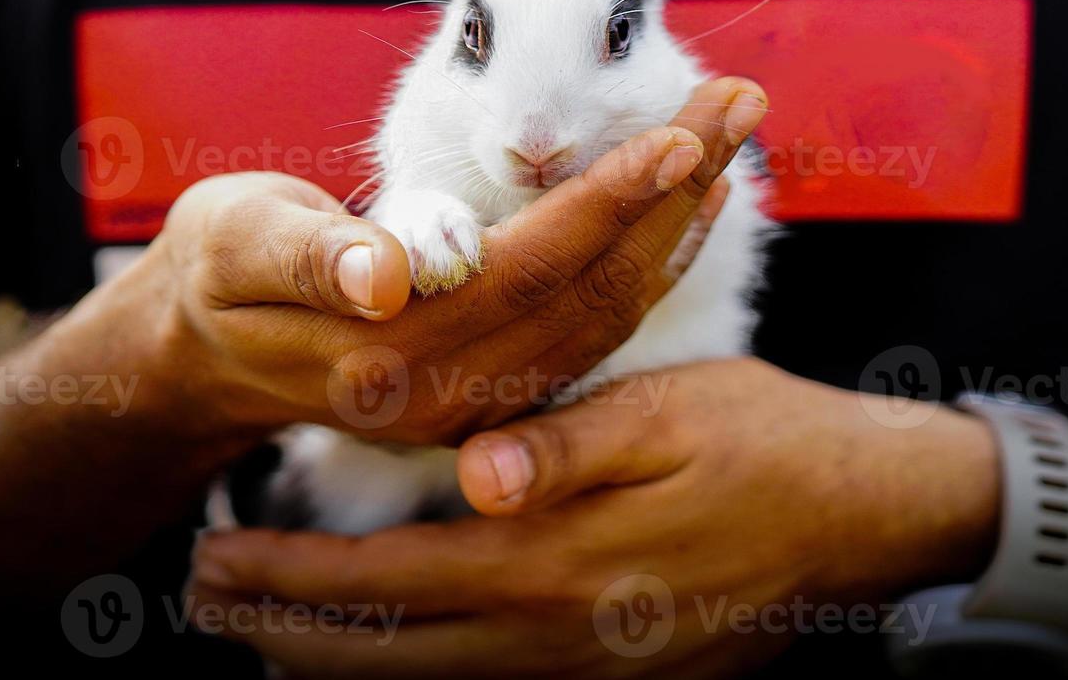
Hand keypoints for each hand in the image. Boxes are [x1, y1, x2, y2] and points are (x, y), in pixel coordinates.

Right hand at [108, 78, 768, 445]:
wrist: (205, 356)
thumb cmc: (219, 272)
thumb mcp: (237, 242)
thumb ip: (312, 257)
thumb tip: (388, 274)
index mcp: (385, 356)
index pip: (533, 267)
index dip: (614, 199)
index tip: (683, 134)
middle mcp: (445, 397)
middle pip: (593, 287)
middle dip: (675, 191)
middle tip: (743, 100)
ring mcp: (476, 411)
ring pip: (607, 314)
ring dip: (677, 226)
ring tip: (731, 139)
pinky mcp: (492, 403)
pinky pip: (591, 333)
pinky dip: (646, 265)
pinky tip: (682, 209)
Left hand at [184, 359, 1000, 677]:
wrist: (867, 518)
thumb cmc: (765, 442)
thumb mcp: (672, 414)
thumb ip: (567, 449)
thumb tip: (474, 478)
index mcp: (556, 559)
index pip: (389, 580)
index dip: (290, 578)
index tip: (211, 562)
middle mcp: (557, 631)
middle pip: (389, 652)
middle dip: (284, 631)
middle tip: (200, 602)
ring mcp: (586, 662)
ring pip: (430, 677)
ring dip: (339, 653)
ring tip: (262, 632)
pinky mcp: (614, 665)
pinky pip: (486, 676)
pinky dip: (415, 660)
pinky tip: (389, 643)